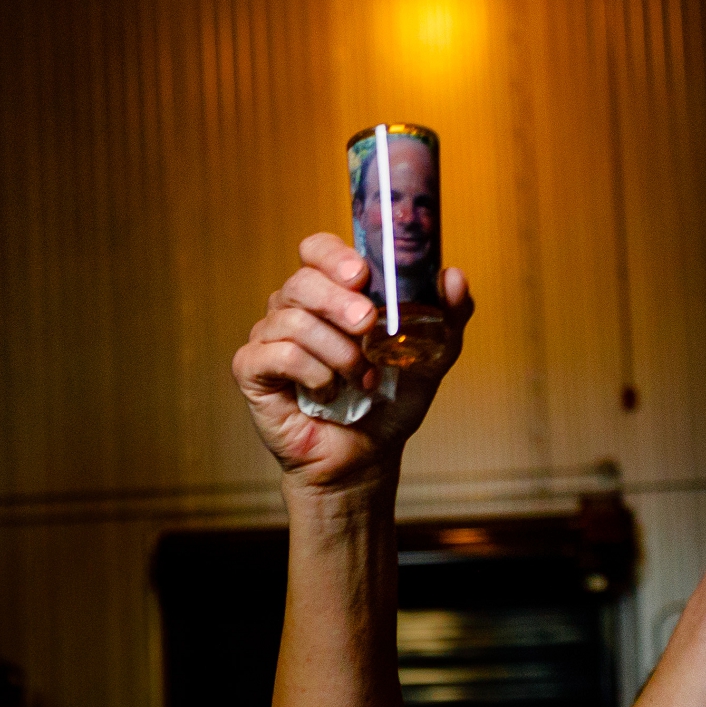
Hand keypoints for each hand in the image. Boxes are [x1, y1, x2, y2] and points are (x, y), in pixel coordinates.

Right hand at [232, 232, 474, 495]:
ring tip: (360, 378)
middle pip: (301, 281)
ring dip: (337, 351)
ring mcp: (269, 337)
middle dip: (339, 302)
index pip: (316, 249)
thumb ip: (446, 315)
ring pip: (293, 320)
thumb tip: (453, 276)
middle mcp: (293, 308)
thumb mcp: (431, 356)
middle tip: (368, 326)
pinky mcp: (252, 369)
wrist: (366, 457)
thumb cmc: (389, 402)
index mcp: (330, 293)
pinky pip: (278, 354)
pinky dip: (313, 373)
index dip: (333, 255)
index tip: (361, 274)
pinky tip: (328, 393)